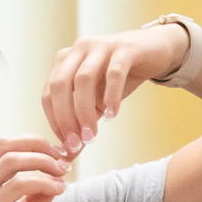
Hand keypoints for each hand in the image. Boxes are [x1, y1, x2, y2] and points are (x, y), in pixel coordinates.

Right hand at [0, 136, 69, 201]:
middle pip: (3, 144)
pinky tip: (56, 191)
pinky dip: (42, 182)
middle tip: (59, 157)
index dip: (27, 142)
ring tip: (61, 173)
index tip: (50, 153)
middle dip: (36, 144)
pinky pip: (19, 185)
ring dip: (42, 162)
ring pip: (12, 160)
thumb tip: (56, 184)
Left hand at [40, 26, 190, 153]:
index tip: (67, 145)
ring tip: (92, 135)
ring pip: (83, 80)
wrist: (154, 51)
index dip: (54, 122)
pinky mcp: (124, 48)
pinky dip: (110, 97)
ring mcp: (100, 46)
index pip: (48, 95)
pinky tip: (112, 115)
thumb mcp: (97, 103)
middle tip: (78, 144)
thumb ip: (82, 124)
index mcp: (64, 61)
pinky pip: (113, 73)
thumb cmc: (119, 78)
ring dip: (84, 111)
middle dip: (65, 118)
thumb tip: (69, 154)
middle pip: (60, 86)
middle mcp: (78, 50)